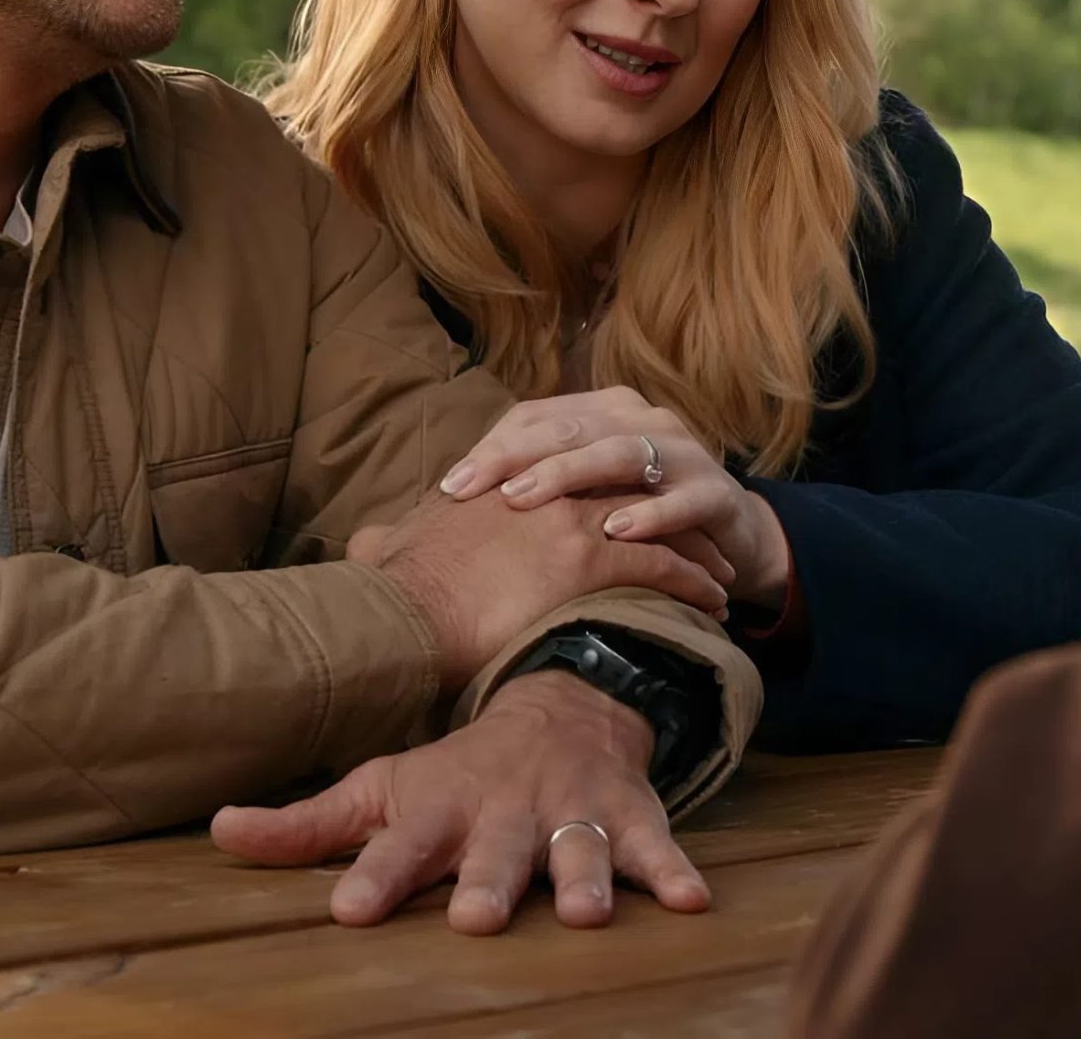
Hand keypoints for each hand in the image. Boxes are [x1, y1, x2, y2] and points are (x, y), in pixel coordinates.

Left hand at [211, 669, 713, 932]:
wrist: (560, 706)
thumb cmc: (455, 772)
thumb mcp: (381, 789)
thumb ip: (305, 827)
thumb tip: (215, 832)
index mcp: (438, 809)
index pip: (397, 846)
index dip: (374, 876)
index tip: (349, 908)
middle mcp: (503, 813)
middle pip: (494, 854)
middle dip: (489, 884)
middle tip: (477, 918)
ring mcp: (568, 813)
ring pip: (577, 850)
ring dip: (583, 878)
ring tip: (588, 913)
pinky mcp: (627, 816)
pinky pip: (656, 845)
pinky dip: (675, 869)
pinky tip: (694, 900)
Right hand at [353, 479, 728, 693]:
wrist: (404, 612)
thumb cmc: (394, 588)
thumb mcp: (392, 548)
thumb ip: (389, 537)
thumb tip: (361, 544)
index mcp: (508, 478)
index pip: (580, 468)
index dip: (614, 488)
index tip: (638, 508)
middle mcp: (547, 485)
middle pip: (628, 483)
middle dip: (669, 508)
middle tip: (697, 532)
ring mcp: (572, 515)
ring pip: (655, 520)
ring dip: (695, 548)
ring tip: (719, 575)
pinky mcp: (592, 556)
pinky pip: (663, 562)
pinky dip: (695, 581)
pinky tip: (714, 601)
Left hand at [439, 389, 791, 606]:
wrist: (730, 539)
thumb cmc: (640, 512)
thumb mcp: (587, 493)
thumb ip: (538, 483)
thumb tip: (459, 497)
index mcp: (605, 410)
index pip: (539, 417)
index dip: (493, 447)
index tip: (451, 484)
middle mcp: (643, 419)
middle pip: (569, 429)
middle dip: (513, 459)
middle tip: (468, 490)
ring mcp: (684, 452)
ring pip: (620, 454)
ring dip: (568, 476)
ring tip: (523, 500)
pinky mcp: (717, 493)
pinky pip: (682, 500)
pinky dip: (648, 514)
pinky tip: (614, 532)